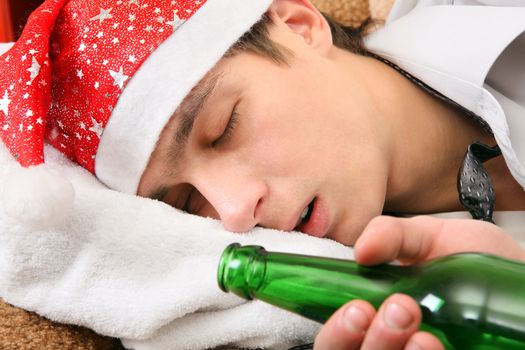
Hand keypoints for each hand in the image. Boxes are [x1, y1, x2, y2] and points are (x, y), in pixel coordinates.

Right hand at [314, 215, 524, 348]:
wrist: (521, 277)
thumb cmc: (474, 259)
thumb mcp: (429, 235)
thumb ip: (392, 234)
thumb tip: (361, 251)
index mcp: (375, 313)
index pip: (337, 338)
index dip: (337, 333)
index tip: (357, 309)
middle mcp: (391, 343)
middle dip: (369, 344)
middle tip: (399, 310)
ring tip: (422, 331)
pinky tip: (438, 346)